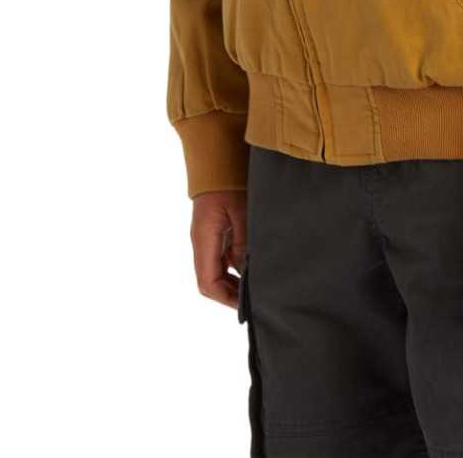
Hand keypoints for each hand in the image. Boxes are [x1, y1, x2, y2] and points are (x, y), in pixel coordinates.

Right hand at [190, 189, 247, 308]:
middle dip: (232, 293)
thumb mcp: (241, 211)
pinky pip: (225, 255)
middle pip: (212, 280)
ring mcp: (209, 236)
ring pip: (219, 269)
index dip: (226, 298)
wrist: (217, 157)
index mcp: (204, 240)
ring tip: (259, 285)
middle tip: (257, 300)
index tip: (247, 305)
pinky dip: (238, 264)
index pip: (208, 283)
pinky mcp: (217, 230)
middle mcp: (203, 242)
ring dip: (236, 279)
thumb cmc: (228, 180)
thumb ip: (244, 242)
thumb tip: (249, 272)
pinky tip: (256, 264)